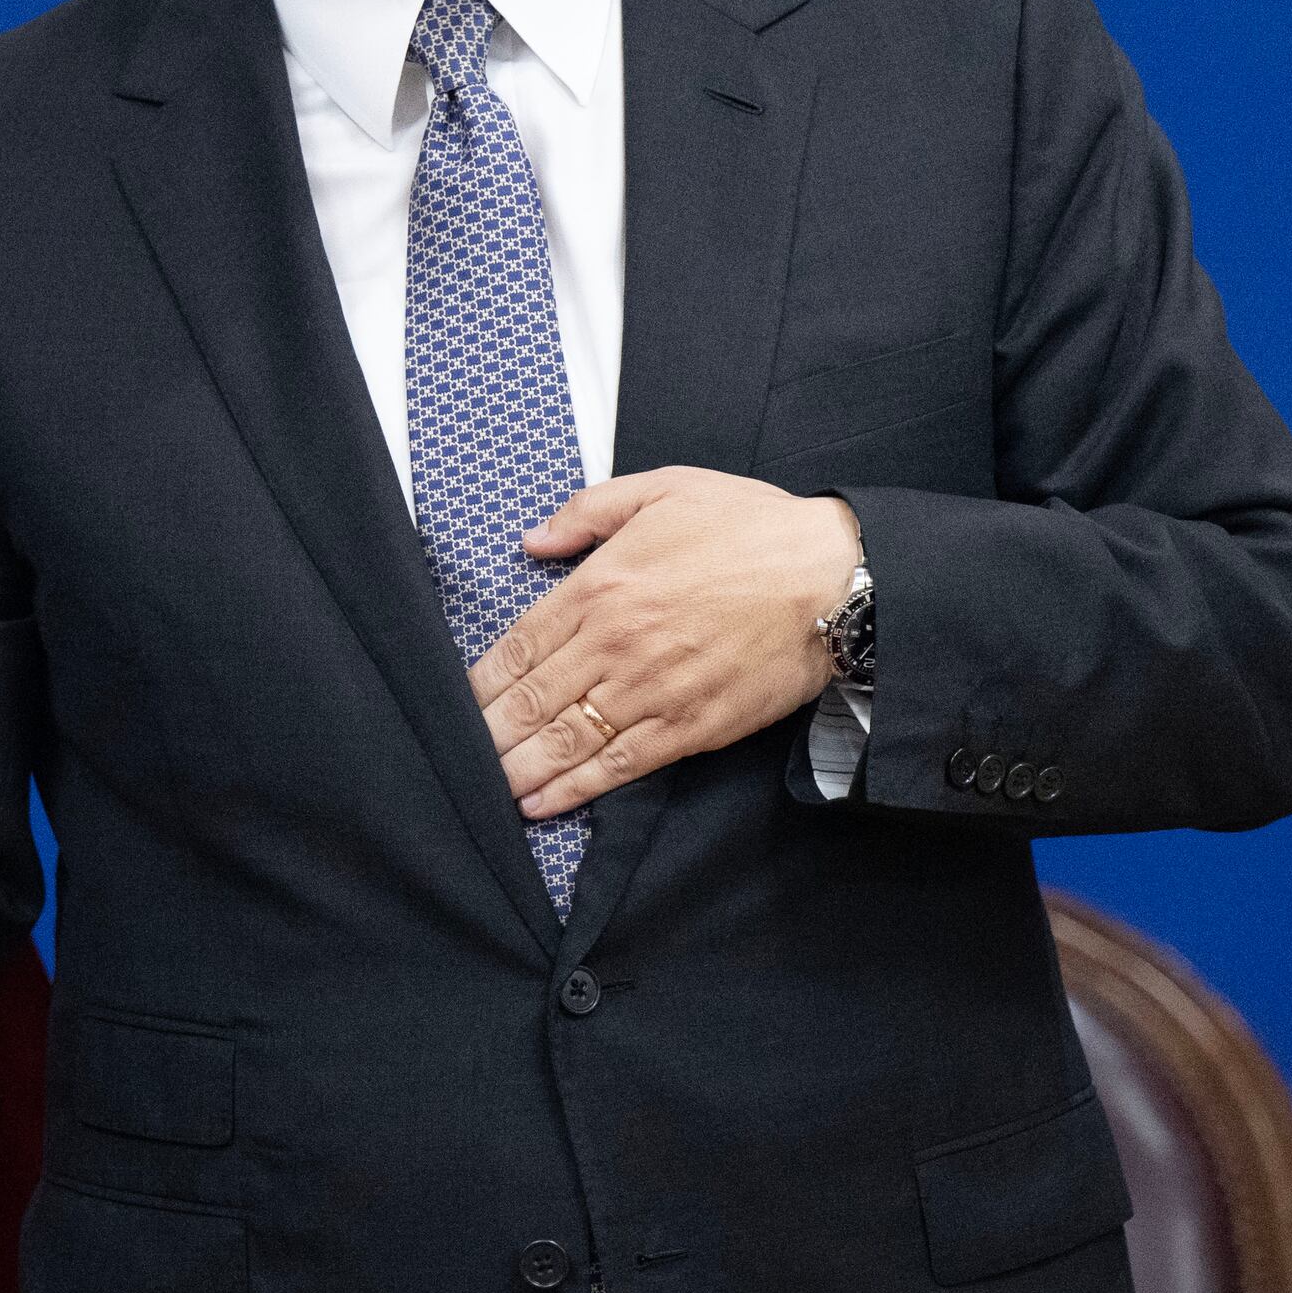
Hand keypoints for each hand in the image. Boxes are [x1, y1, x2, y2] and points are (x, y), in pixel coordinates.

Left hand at [471, 471, 860, 820]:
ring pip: (565, 740)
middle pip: (530, 700)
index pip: (518, 645)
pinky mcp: (690, 727)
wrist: (836, 579)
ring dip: (517, 769)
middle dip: (487, 734)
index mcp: (602, 586)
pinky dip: (574, 789)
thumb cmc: (753, 528)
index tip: (455, 703)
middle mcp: (616, 644)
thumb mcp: (664, 488)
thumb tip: (532, 540)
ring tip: (485, 789)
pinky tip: (541, 804)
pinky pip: (618, 766)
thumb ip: (589, 512)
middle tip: (455, 757)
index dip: (480, 683)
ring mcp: (652, 690)